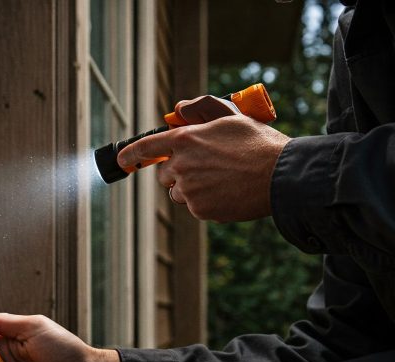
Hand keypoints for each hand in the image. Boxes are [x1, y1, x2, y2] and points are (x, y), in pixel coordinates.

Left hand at [117, 113, 289, 221]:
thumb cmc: (258, 143)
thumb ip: (201, 111)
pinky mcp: (199, 209)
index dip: (131, 154)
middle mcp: (181, 165)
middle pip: (164, 174)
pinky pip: (194, 206)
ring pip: (178, 192)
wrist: (280, 175)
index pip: (146, 147)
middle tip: (204, 166)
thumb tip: (177, 111)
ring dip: (191, 187)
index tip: (121, 159)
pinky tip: (226, 192)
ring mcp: (189, 190)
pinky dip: (205, 201)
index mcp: (186, 139)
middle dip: (177, 171)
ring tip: (220, 179)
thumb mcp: (231, 116)